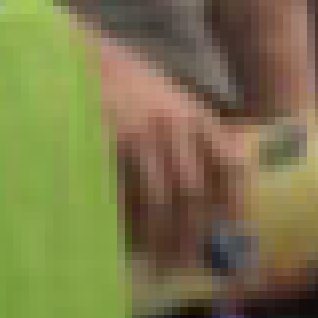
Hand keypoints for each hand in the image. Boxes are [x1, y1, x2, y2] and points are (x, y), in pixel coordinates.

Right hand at [80, 19, 249, 281]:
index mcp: (195, 115)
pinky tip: (124, 234)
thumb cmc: (126, 83)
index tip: (231, 232)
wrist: (83, 55)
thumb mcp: (171, 100)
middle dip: (191, 233)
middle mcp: (174, 125)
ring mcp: (139, 134)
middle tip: (184, 261)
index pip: (229, 165)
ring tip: (155, 258)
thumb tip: (207, 189)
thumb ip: (192, 134)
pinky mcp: (106, 141)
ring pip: (158, 197)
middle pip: (193, 191)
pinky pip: (121, 190)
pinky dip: (125, 217)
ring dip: (159, 235)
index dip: (234, 203)